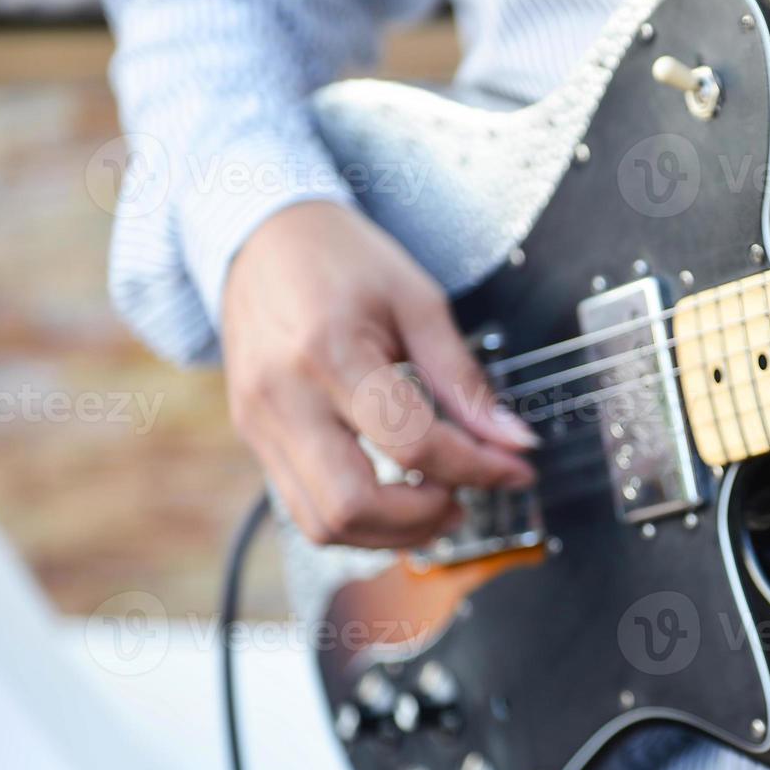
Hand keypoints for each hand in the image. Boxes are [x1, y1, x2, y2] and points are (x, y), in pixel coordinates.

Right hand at [222, 201, 537, 547]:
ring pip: (322, 525)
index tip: (515, 468)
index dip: (477, 468)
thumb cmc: (339, 257)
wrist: (260, 236)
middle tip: (466, 496)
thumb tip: (513, 440)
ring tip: (436, 502)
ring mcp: (260, 425)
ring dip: (390, 533)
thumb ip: (465, 380)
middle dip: (424, 519)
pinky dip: (358, 518)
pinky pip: (304, 507)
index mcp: (330, 353)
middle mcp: (283, 398)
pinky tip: (395, 493)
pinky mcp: (254, 438)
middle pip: (353, 507)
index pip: (413, 445)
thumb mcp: (418, 301)